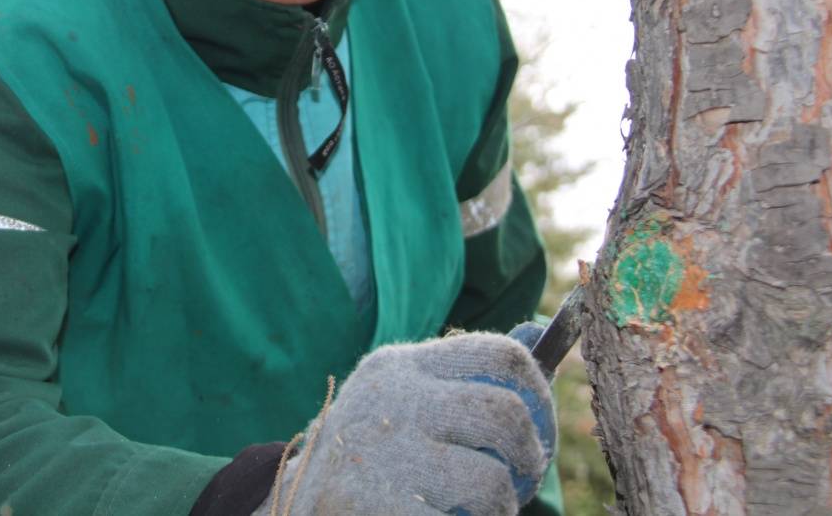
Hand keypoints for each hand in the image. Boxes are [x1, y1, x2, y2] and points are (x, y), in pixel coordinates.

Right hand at [254, 331, 554, 515]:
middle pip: (507, 414)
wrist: (290, 505)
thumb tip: (537, 335)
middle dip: (532, 456)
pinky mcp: (378, 504)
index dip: (540, 393)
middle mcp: (392, 399)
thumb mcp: (405, 400)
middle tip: (522, 480)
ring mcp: (383, 454)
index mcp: (401, 367)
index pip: (501, 356)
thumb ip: (465, 374)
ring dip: (502, 507)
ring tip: (482, 511)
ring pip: (493, 480)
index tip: (538, 427)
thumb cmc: (368, 455)